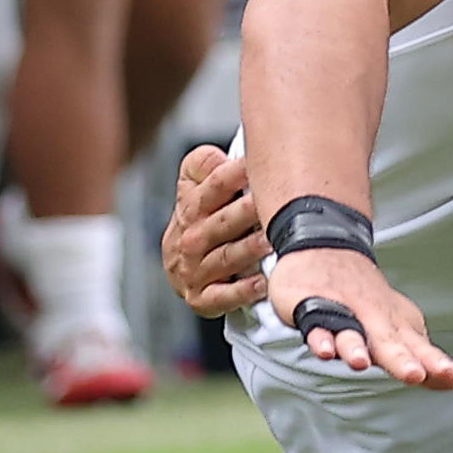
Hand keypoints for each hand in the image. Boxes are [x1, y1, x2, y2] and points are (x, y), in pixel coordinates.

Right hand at [164, 145, 269, 317]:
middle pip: (222, 222)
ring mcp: (196, 270)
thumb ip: (202, 164)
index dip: (233, 174)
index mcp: (191, 207)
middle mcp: (192, 238)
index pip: (212, 186)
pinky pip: (224, 295)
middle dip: (246, 212)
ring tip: (273, 241)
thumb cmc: (199, 221)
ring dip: (249, 250)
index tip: (255, 165)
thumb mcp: (191, 186)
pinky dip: (243, 291)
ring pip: (227, 258)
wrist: (179, 268)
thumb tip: (222, 153)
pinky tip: (263, 283)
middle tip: (270, 203)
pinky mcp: (203, 298)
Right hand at [243, 177, 452, 386]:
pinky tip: (324, 350)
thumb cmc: (368, 300)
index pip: (419, 348)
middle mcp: (373, 320)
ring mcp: (342, 313)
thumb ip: (423, 358)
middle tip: (414, 375)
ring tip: (362, 364)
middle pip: (388, 343)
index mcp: (396, 326)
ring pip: (350, 333)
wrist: (326, 246)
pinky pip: (316, 326)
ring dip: (356, 348)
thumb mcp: (399, 327)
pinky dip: (320, 337)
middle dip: (401, 360)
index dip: (435, 363)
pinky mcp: (312, 309)